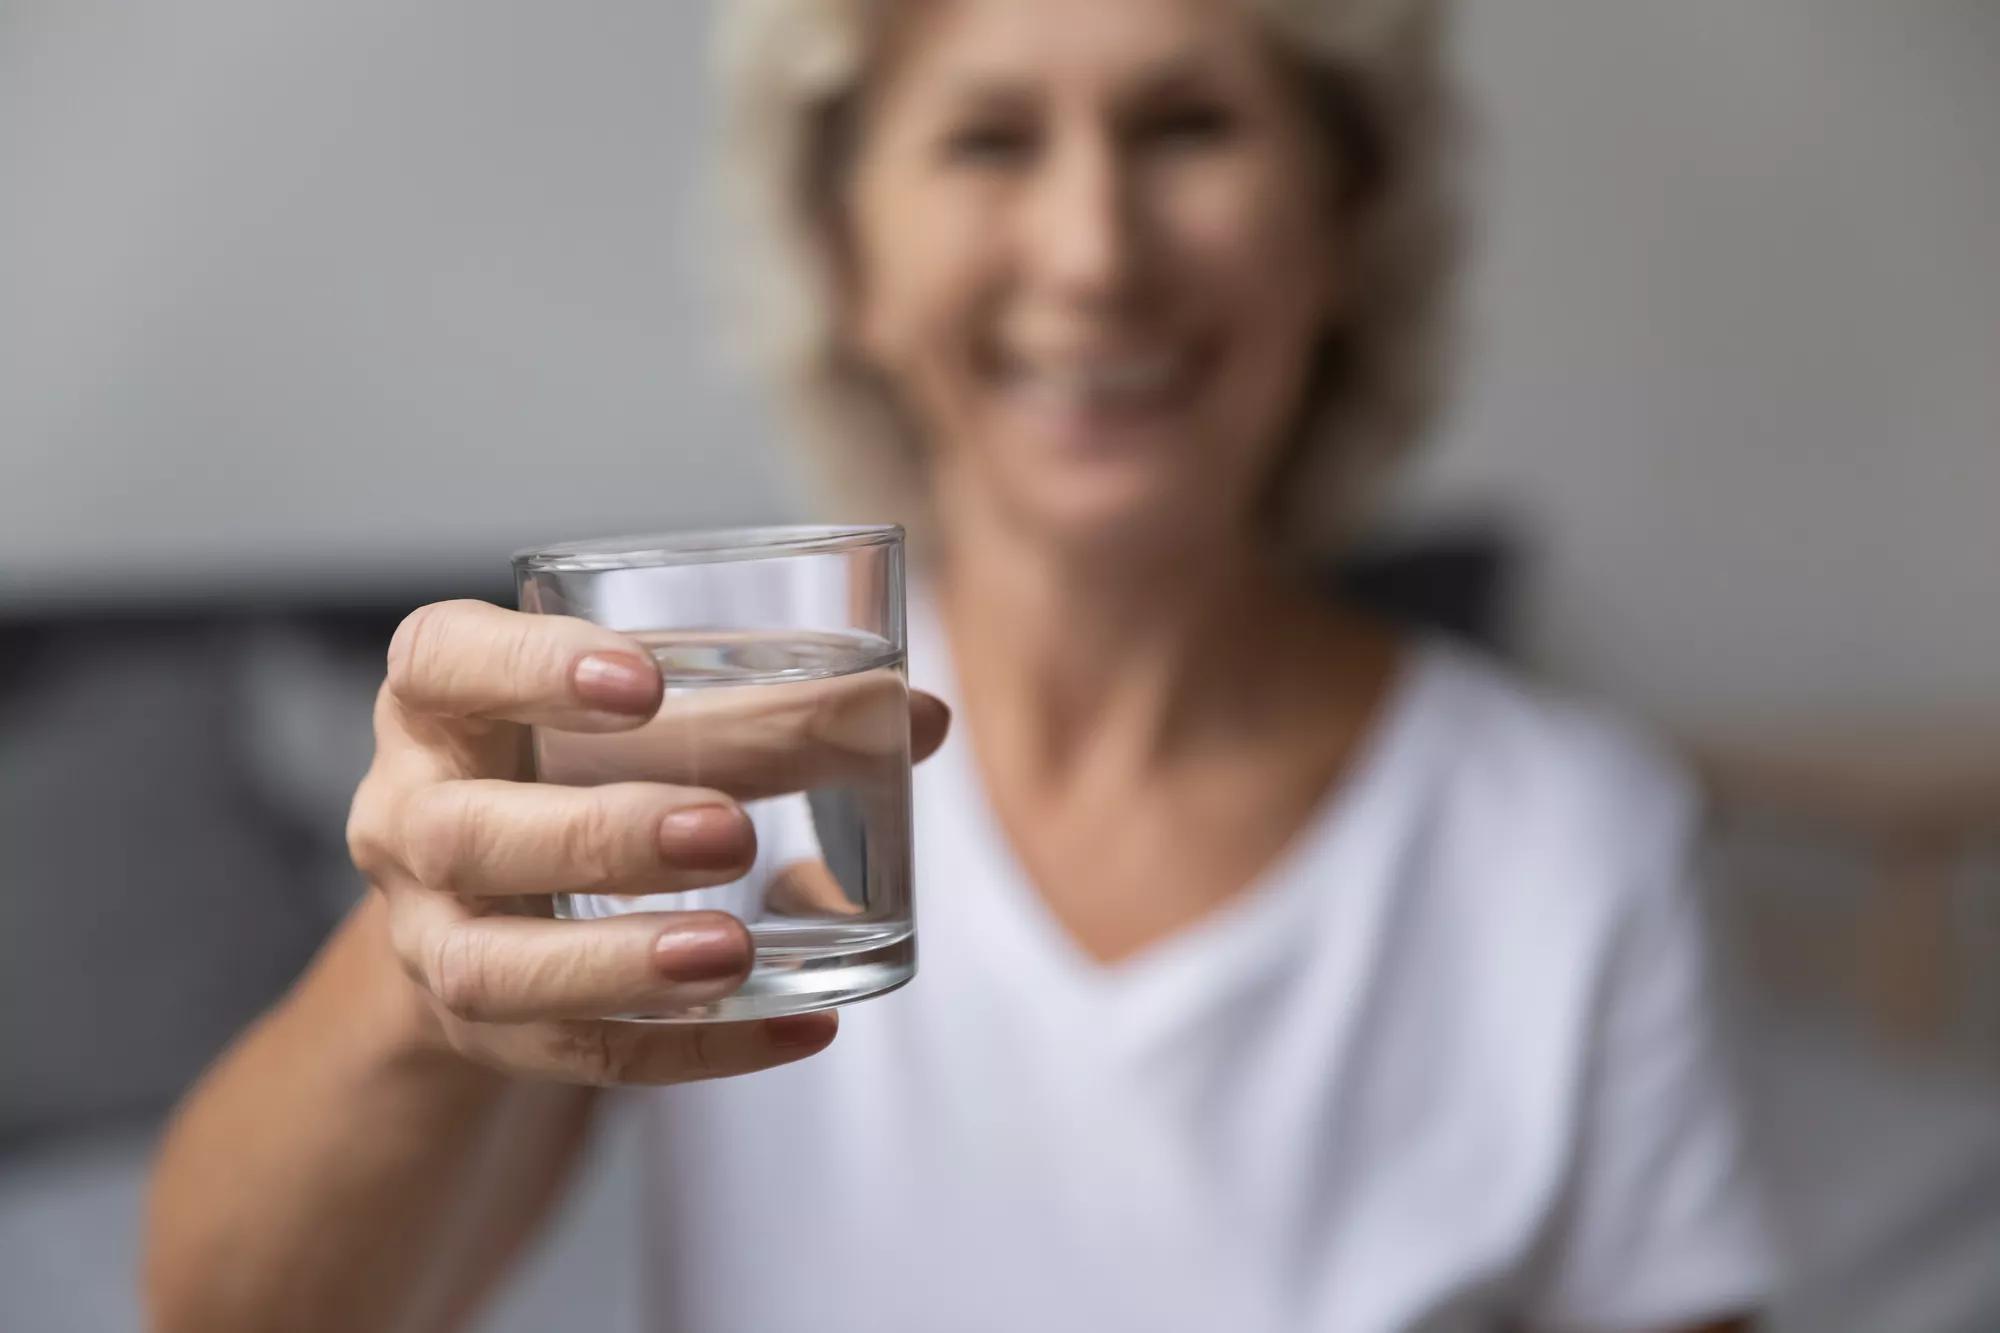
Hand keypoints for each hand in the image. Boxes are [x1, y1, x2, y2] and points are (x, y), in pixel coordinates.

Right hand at [345, 599, 948, 1083]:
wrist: (495, 891)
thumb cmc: (581, 762)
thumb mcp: (644, 718)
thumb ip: (771, 713)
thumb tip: (917, 718)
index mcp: (440, 700)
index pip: (442, 661)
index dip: (531, 669)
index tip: (645, 680)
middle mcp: (407, 815)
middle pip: (468, 832)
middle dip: (598, 836)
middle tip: (728, 830)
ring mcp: (430, 935)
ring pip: (493, 968)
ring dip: (619, 964)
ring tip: (734, 951)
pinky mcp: (481, 1031)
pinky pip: (573, 1056)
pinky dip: (691, 1049)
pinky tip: (800, 1025)